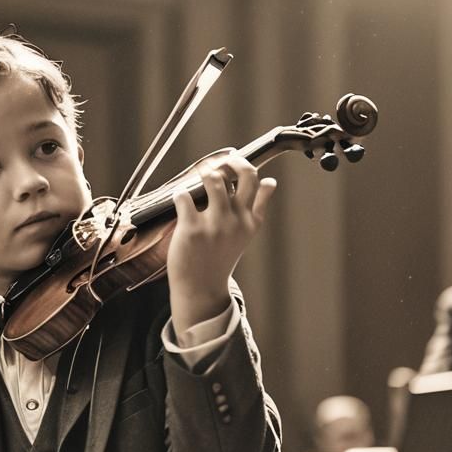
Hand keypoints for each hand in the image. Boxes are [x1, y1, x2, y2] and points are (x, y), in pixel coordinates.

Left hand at [166, 152, 275, 332]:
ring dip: (204, 174)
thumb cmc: (219, 258)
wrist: (201, 289)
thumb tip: (270, 182)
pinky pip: (184, 196)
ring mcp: (215, 225)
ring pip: (214, 179)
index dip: (246, 168)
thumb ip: (256, 208)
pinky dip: (180, 193)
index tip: (235, 166)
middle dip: (231, 161)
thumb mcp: (244, 235)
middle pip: (244, 174)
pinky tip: (181, 201)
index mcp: (252, 222)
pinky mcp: (192, 229)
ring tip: (198, 182)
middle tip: (218, 166)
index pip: (261, 183)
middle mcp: (237, 221)